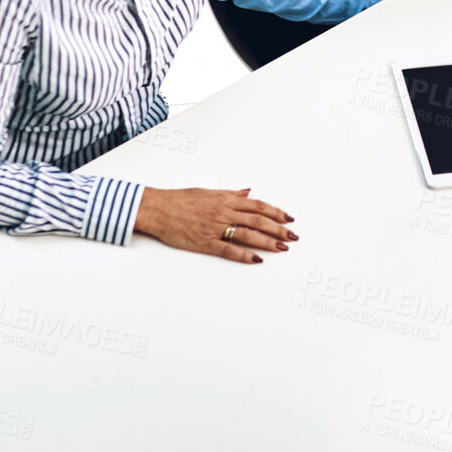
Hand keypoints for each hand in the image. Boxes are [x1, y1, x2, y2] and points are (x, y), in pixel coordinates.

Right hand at [134, 187, 296, 262]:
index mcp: (225, 199)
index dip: (276, 212)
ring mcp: (215, 228)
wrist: (158, 209)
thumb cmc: (180, 200)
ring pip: (248, 234)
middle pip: (258, 220)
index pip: (258, 205)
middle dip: (279, 229)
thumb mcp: (208, 192)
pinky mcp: (205, 242)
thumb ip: (230, 194)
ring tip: (282, 248)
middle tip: (293, 236)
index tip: (289, 219)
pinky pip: (229, 250)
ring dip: (268, 242)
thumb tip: (248, 192)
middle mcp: (224, 212)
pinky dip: (245, 255)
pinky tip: (257, 259)